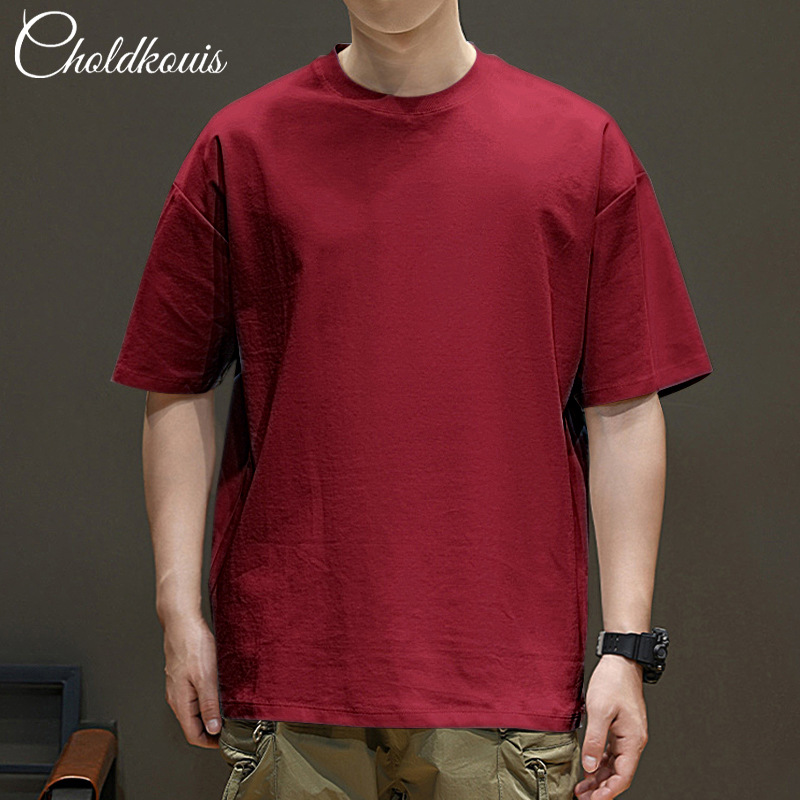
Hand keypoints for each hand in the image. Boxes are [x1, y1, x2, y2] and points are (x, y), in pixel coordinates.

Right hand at [162, 612, 221, 748]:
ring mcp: (178, 686)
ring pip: (193, 710)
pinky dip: (206, 700)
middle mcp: (176, 697)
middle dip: (211, 730)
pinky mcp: (183, 676)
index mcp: (180, 701)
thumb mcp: (206, 677)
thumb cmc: (191, 645)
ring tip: (227, 711)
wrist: (181, 622)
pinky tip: (218, 692)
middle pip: (193, 724)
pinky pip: (194, 695)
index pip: (193, 735)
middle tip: (230, 727)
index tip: (225, 741)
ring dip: (209, 714)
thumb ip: (209, 705)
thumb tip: (213, 728)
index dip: (210, 742)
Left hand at [574, 655, 648, 798]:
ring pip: (614, 764)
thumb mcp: (599, 711)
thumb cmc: (613, 681)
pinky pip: (611, 752)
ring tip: (582, 788)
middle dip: (601, 789)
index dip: (608, 792)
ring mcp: (627, 734)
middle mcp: (633, 740)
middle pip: (618, 774)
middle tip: (583, 798)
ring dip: (599, 778)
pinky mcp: (620, 728)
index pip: (623, 776)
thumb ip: (594, 740)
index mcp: (633, 740)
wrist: (620, 661)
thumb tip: (589, 766)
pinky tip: (588, 768)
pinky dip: (599, 762)